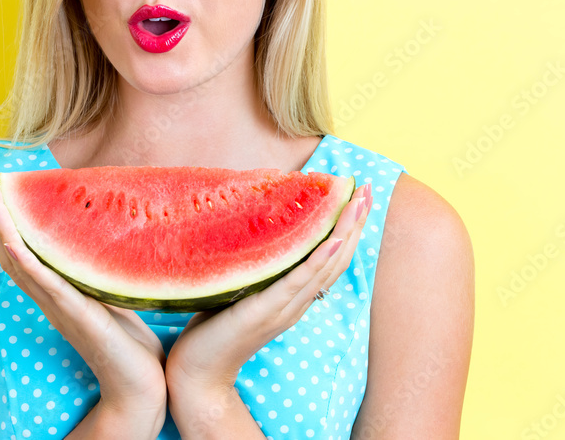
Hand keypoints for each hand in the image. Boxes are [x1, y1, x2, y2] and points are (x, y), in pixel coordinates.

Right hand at [0, 183, 166, 427]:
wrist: (141, 384)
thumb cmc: (131, 345)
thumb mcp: (114, 297)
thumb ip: (102, 276)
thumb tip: (107, 245)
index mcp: (61, 294)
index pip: (28, 255)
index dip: (13, 226)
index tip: (4, 194)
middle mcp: (54, 300)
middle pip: (16, 255)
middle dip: (1, 220)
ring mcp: (61, 307)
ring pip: (23, 264)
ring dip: (5, 231)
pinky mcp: (77, 315)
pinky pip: (46, 286)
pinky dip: (27, 263)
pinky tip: (14, 244)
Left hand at [164, 182, 372, 399]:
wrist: (198, 376)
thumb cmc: (215, 331)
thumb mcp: (243, 291)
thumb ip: (258, 269)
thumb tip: (259, 233)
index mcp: (295, 296)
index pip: (331, 258)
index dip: (347, 228)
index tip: (357, 197)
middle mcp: (297, 302)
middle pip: (337, 258)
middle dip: (354, 222)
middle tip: (367, 189)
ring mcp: (284, 307)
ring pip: (325, 266)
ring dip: (345, 232)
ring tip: (357, 203)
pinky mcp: (264, 311)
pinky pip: (298, 284)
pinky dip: (318, 262)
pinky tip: (332, 242)